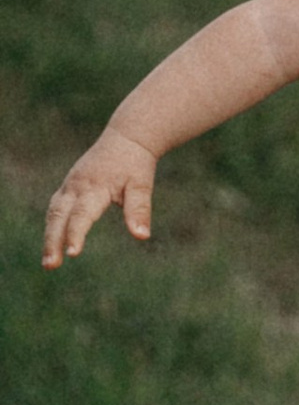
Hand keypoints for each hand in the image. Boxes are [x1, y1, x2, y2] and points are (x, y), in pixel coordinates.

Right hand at [43, 127, 159, 264]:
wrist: (126, 139)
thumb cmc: (135, 164)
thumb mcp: (141, 185)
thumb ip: (139, 210)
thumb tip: (142, 236)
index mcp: (94, 187)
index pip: (81, 215)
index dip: (76, 234)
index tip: (73, 253)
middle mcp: (76, 186)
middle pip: (58, 216)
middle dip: (53, 241)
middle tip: (50, 265)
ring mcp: (70, 185)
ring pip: (53, 212)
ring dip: (49, 237)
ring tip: (49, 262)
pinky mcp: (69, 186)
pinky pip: (56, 208)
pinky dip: (52, 225)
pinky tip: (53, 244)